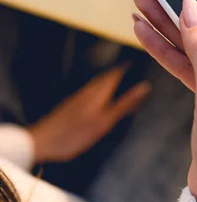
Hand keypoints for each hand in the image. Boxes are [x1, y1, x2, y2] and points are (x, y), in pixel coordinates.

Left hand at [28, 65, 150, 163]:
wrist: (42, 142)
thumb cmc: (75, 133)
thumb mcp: (106, 120)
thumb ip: (125, 103)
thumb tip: (145, 87)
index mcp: (99, 91)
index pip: (117, 72)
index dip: (128, 67)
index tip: (139, 63)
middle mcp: (89, 90)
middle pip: (108, 77)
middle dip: (121, 74)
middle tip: (133, 73)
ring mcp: (79, 97)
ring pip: (100, 85)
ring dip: (112, 83)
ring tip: (122, 86)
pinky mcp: (72, 106)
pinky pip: (92, 93)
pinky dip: (103, 93)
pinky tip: (103, 102)